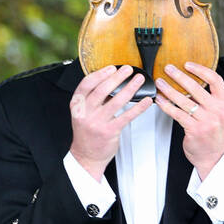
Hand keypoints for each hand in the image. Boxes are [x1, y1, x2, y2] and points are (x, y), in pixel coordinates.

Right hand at [68, 65, 152, 180]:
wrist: (86, 155)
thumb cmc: (87, 133)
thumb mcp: (83, 113)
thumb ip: (94, 99)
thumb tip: (111, 82)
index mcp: (77, 106)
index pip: (86, 85)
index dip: (100, 74)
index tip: (111, 68)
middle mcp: (86, 113)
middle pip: (102, 90)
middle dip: (117, 77)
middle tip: (128, 70)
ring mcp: (97, 123)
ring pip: (116, 101)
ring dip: (130, 88)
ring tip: (139, 80)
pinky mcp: (109, 132)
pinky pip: (127, 116)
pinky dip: (138, 107)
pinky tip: (146, 101)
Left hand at [154, 62, 223, 178]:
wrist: (212, 155)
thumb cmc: (212, 132)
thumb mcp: (218, 113)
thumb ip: (208, 98)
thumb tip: (189, 80)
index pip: (216, 80)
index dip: (201, 70)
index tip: (187, 64)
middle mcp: (218, 110)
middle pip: (196, 87)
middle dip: (179, 76)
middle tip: (168, 69)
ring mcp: (207, 120)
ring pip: (184, 100)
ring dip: (169, 90)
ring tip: (160, 83)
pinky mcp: (195, 129)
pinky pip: (177, 113)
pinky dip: (166, 105)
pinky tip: (159, 100)